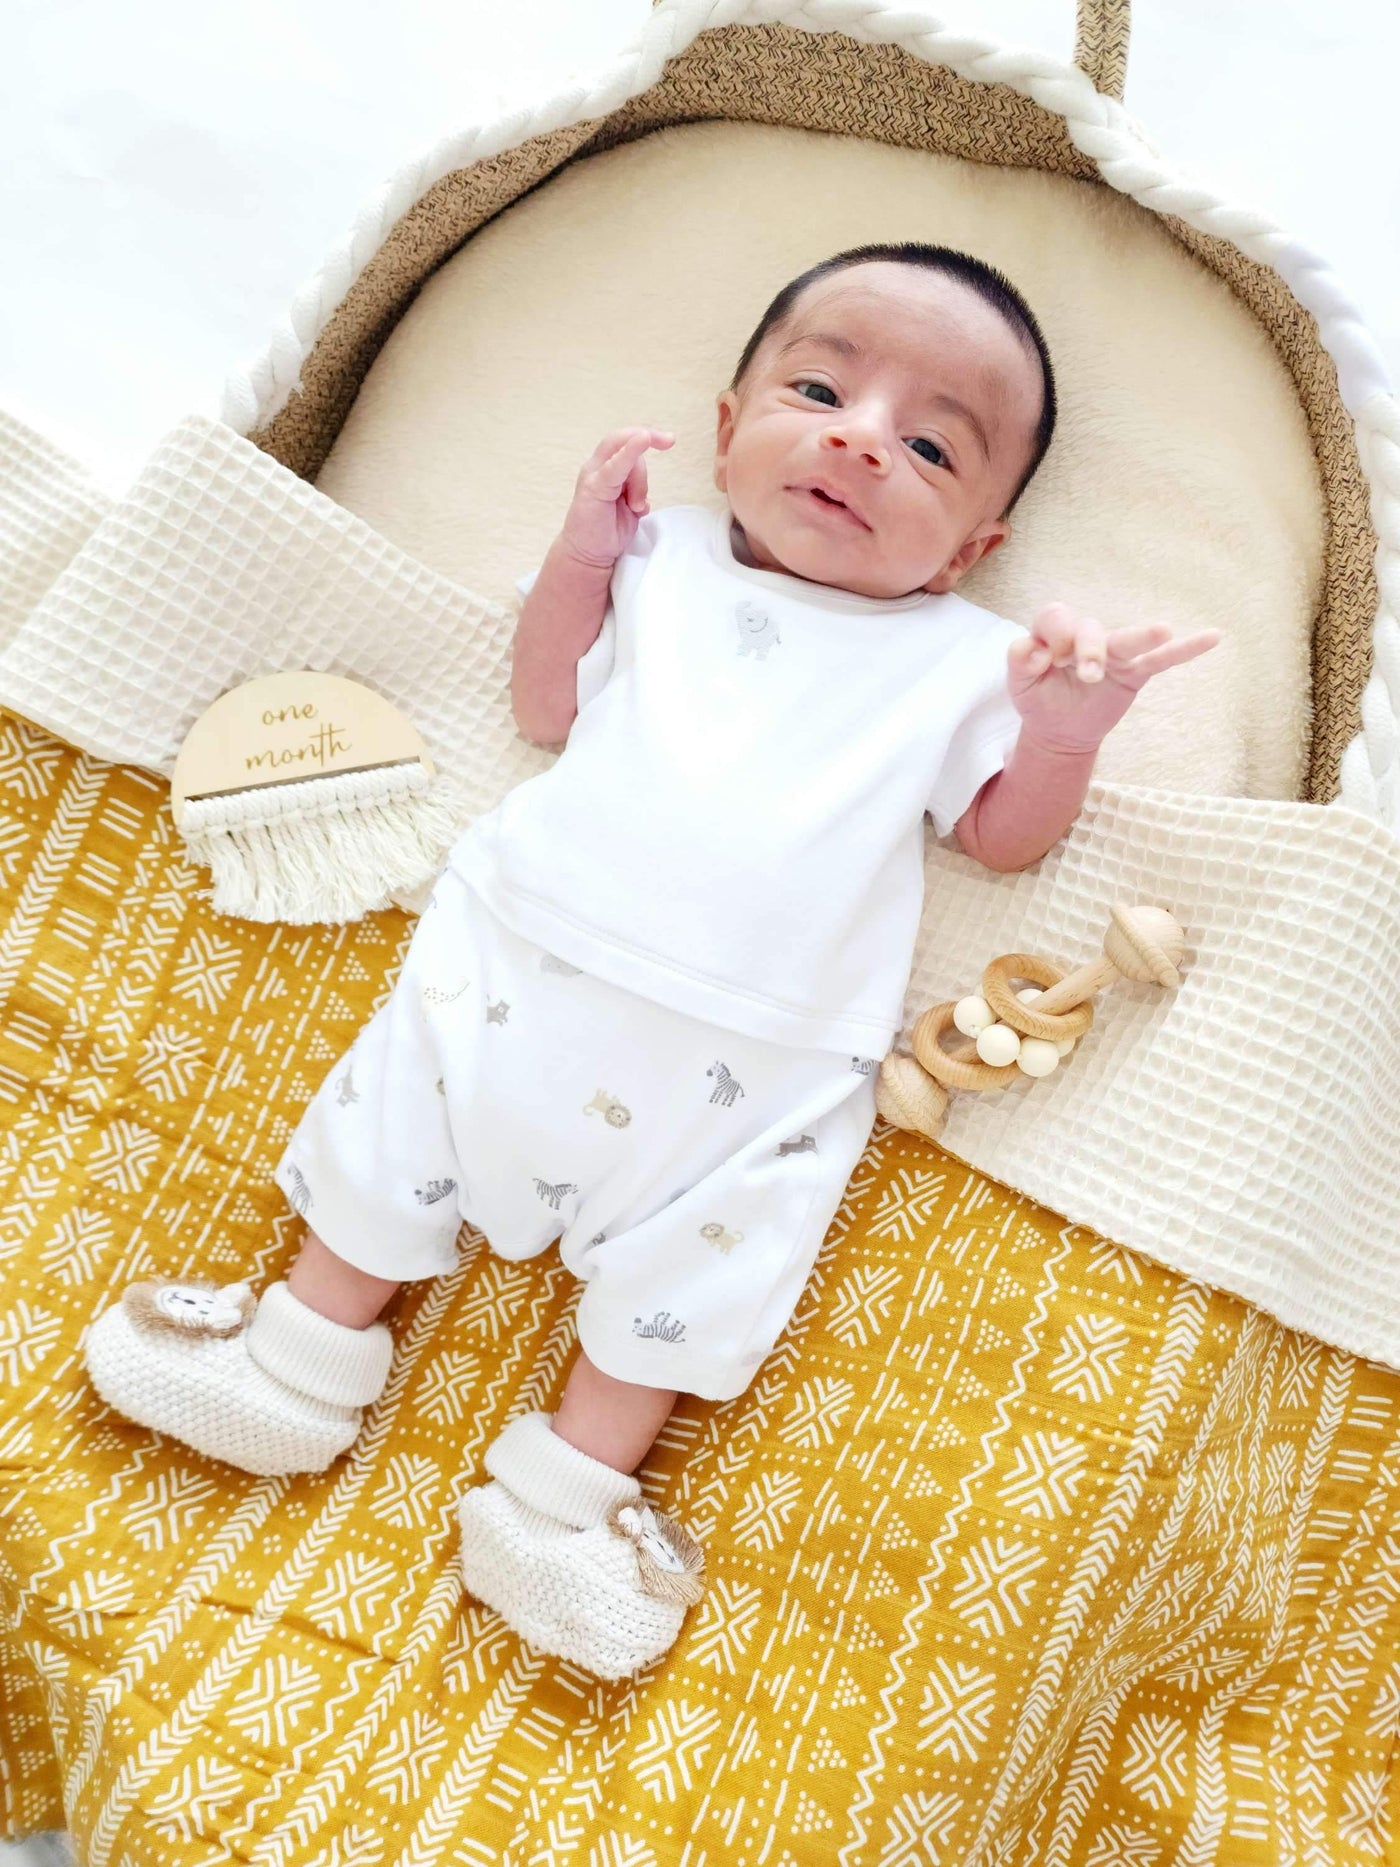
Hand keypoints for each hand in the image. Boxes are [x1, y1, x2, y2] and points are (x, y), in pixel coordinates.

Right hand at [560, 427, 674, 569]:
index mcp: (606, 468)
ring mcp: (593, 476)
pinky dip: (628, 453)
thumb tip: (646, 499)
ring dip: (640, 480)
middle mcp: (597, 467)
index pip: (624, 440)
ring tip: (635, 507)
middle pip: (623, 439)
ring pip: (625, 456)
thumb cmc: (606, 532)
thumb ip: (636, 494)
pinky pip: (614, 466)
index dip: (647, 436)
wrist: (587, 556)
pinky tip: (641, 441)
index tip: (669, 440)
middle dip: (648, 436)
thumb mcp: (630, 509)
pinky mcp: (593, 488)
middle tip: (670, 441)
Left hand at [1007, 602, 1222, 754]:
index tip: (1048, 661)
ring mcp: (1114, 653)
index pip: (1055, 617)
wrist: (1060, 731)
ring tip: (1163, 630)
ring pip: (1128, 638)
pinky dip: (1186, 649)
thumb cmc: (1039, 700)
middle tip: (1089, 676)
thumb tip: (1032, 649)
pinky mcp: (1134, 672)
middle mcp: (1085, 636)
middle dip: (1090, 649)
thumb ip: (1019, 662)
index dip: (1054, 633)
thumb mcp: (1020, 685)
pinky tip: (1213, 636)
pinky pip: (1162, 660)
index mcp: (1054, 634)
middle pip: (1091, 628)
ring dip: (1142, 636)